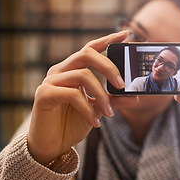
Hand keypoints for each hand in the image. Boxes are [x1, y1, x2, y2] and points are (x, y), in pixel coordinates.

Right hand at [28, 31, 137, 165]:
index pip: (90, 48)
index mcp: (72, 70)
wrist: (51, 146)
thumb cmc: (72, 124)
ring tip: (109, 113)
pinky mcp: (44, 94)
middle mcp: (60, 70)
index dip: (107, 39)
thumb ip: (114, 101)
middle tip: (122, 84)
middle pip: (87, 53)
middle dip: (109, 66)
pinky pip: (73, 95)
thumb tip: (135, 97)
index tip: (126, 34)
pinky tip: (95, 122)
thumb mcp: (98, 110)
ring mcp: (50, 81)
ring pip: (83, 75)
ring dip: (102, 95)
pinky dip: (88, 109)